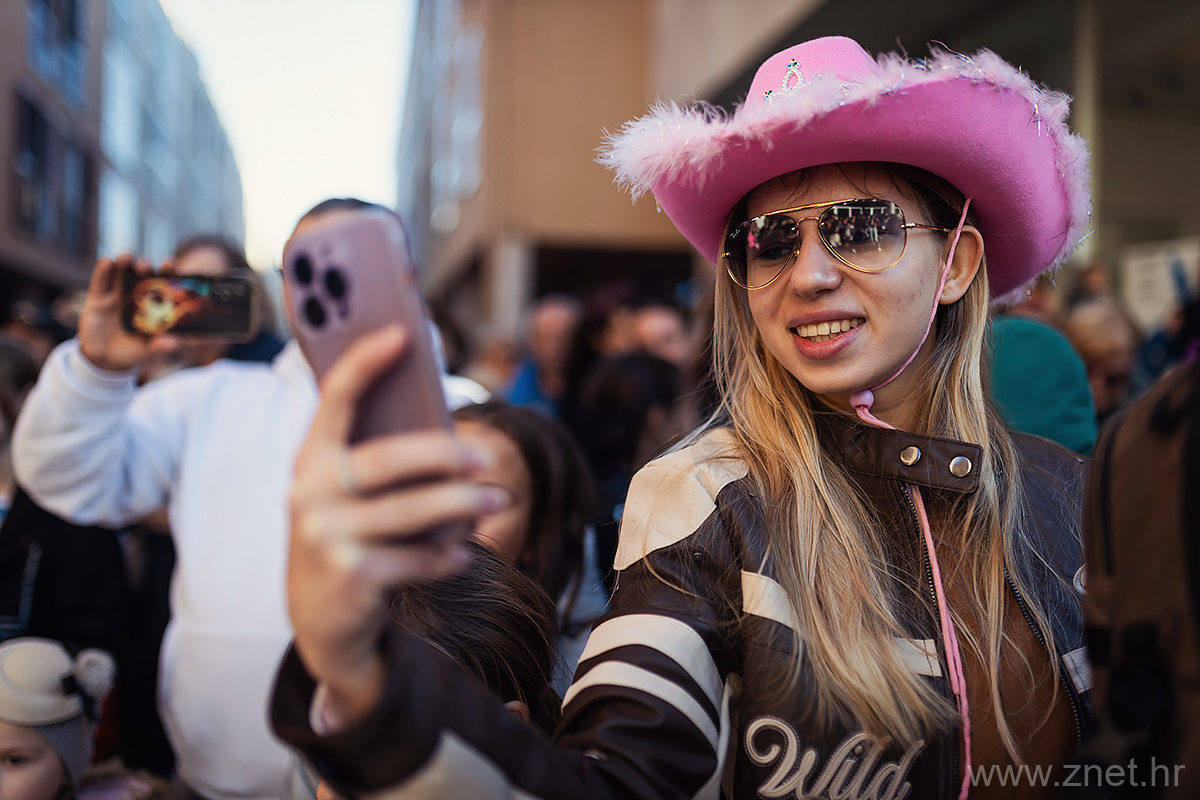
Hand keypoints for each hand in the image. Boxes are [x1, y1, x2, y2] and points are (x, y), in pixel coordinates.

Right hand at [78, 254, 172, 371]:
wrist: (104, 358)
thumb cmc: (132, 350)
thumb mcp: (146, 349)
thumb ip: (159, 346)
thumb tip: (173, 344)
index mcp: (152, 303)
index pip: (162, 284)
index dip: (166, 272)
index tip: (170, 264)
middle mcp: (135, 294)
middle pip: (141, 274)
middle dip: (144, 266)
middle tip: (146, 267)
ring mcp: (116, 293)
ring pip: (121, 272)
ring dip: (125, 262)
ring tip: (127, 257)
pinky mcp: (97, 296)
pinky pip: (100, 280)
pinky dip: (103, 270)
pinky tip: (107, 261)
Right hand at [287, 323, 501, 720]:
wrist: (319, 619)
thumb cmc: (346, 537)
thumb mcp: (345, 495)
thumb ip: (376, 461)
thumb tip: (447, 432)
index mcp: (310, 460)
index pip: (334, 400)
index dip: (365, 364)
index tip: (401, 334)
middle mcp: (309, 494)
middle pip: (386, 459)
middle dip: (444, 454)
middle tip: (485, 455)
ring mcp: (326, 537)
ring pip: (410, 511)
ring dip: (461, 506)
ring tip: (494, 499)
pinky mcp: (350, 576)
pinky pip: (415, 557)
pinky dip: (446, 555)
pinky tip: (461, 554)